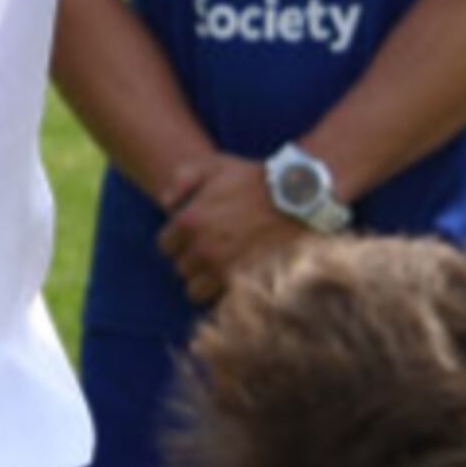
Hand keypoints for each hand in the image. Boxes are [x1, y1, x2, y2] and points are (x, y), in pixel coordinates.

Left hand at [158, 160, 312, 304]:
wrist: (300, 200)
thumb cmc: (256, 180)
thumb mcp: (215, 165)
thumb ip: (182, 179)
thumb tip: (166, 205)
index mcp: (189, 221)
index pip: (165, 245)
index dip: (178, 240)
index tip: (193, 235)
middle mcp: (202, 250)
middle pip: (181, 268)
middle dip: (193, 259)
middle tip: (213, 248)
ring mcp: (223, 270)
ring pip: (195, 290)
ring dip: (205, 280)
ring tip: (223, 266)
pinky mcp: (245, 285)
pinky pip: (219, 301)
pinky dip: (224, 293)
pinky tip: (237, 276)